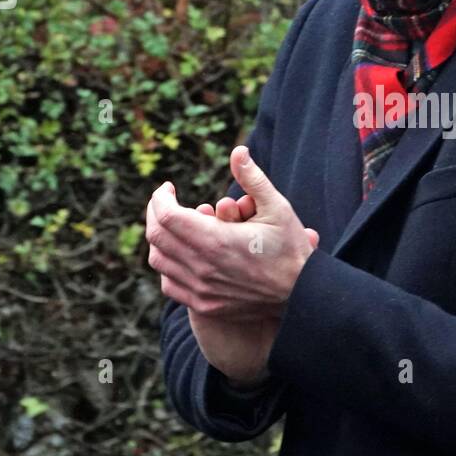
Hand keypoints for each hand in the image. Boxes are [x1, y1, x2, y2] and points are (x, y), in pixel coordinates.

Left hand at [146, 147, 319, 384]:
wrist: (301, 296)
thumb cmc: (291, 249)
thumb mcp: (278, 208)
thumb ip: (253, 178)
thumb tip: (238, 151)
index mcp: (216, 240)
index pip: (166, 215)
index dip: (160, 197)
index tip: (168, 187)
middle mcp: (202, 266)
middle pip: (157, 236)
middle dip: (154, 213)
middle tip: (163, 202)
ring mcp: (200, 289)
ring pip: (159, 260)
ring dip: (159, 239)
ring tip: (171, 225)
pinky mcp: (203, 304)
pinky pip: (169, 284)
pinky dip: (167, 266)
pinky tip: (180, 254)